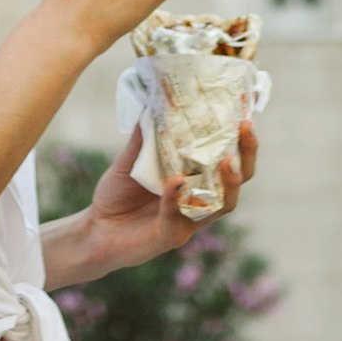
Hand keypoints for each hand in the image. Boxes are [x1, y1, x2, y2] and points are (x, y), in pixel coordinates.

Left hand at [75, 118, 262, 273]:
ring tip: (226, 160)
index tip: (246, 113)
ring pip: (224, 203)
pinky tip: (175, 181)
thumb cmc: (116, 195)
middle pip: (240, 178)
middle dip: (247, 154)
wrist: (94, 230)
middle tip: (245, 129)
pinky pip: (179, 216)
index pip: (229, 156)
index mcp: (196, 177)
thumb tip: (152, 104)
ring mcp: (190, 219)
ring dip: (229, 181)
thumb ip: (142, 139)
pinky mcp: (172, 236)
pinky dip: (176, 197)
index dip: (242, 138)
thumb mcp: (128, 161)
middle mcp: (200, 199)